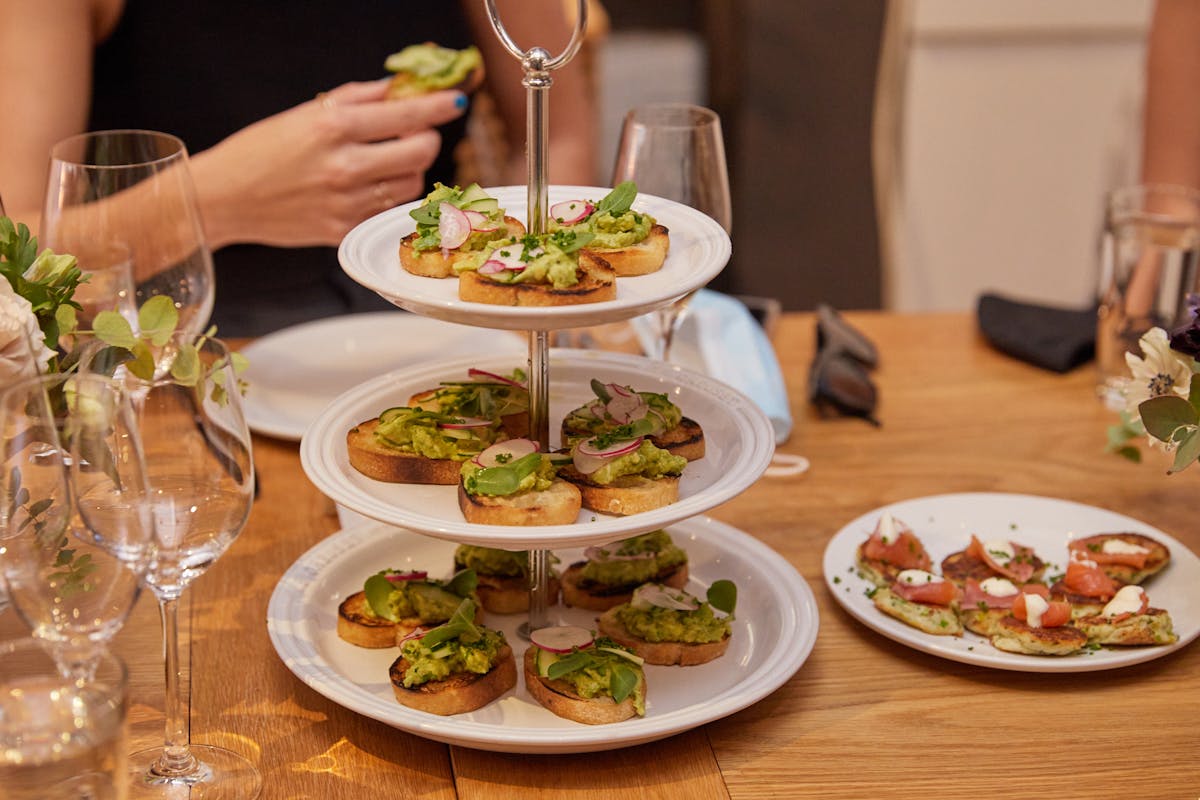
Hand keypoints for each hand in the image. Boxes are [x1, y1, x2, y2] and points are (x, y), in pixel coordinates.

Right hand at [190, 78, 467, 248]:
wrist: (224, 198)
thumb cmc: (260, 151)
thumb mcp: (306, 113)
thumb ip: (358, 99)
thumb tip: (399, 88)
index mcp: (334, 127)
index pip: (408, 115)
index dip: (439, 107)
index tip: (455, 102)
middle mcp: (345, 166)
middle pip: (422, 152)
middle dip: (427, 139)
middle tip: (415, 134)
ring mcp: (347, 202)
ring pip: (412, 184)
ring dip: (410, 170)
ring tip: (387, 162)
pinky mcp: (344, 230)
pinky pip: (389, 210)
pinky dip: (389, 196)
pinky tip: (370, 187)